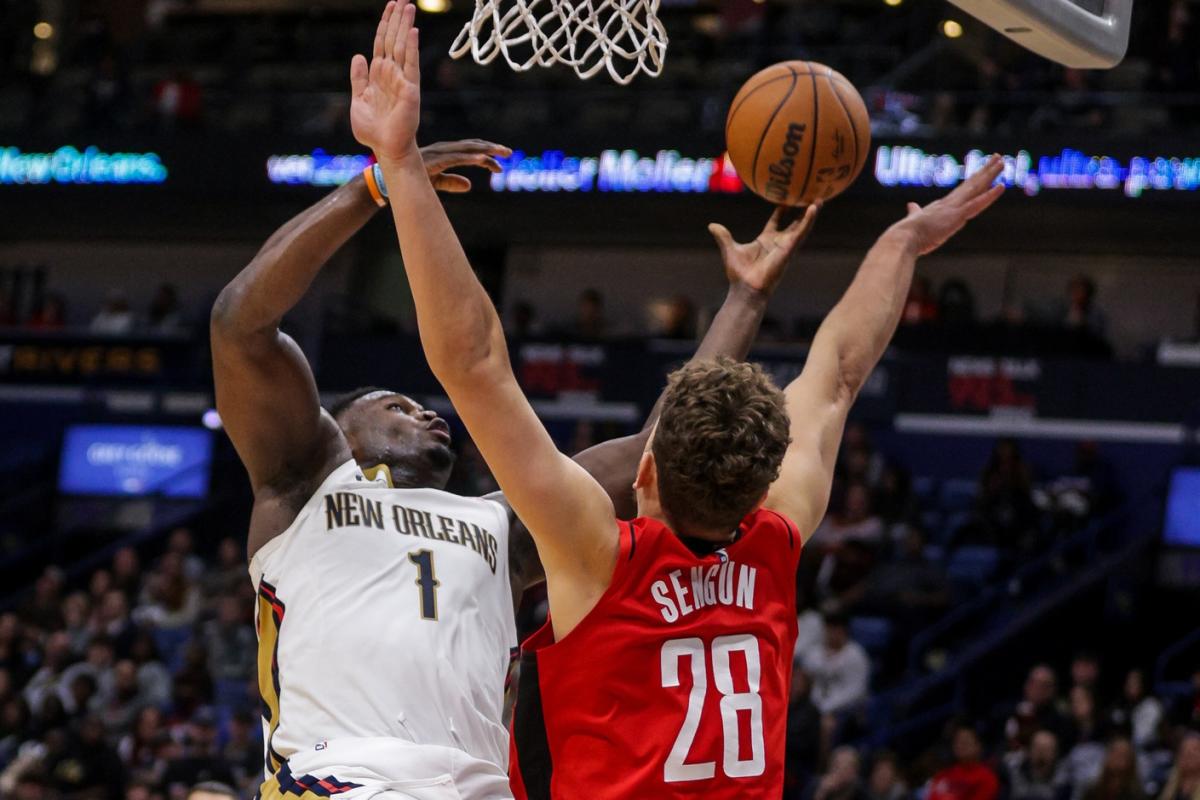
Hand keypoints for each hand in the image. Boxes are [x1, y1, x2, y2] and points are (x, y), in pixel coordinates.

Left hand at [351, 0, 421, 163]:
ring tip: (408, 6)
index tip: (390, 6)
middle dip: (397, 19)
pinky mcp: (410, 90)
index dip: (384, 24)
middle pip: (393, 40)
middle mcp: (392, 74)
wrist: (385, 149)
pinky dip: (411, 48)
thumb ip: (358, 78)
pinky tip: (412, 31)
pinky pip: (411, 65)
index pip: (382, 43)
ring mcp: (402, 80)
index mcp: (378, 75)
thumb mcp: (358, 100)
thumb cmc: (373, 131)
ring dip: (405, 26)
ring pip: (402, 47)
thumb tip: (359, 56)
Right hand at [420, 139, 511, 192]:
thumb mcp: (436, 181)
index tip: (500, 162)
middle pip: (472, 146)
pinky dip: (471, 158)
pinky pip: (457, 158)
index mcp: (445, 153)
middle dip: (491, 148)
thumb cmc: (411, 179)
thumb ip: (452, 182)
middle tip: (509, 152)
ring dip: (486, 151)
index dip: (485, 153)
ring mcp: (440, 153)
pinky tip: (484, 160)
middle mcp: (444, 149)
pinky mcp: (436, 160)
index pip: (470, 150)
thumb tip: (469, 185)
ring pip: (468, 150)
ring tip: (502, 154)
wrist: (389, 180)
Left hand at [708, 204, 819, 295]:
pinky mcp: (789, 249)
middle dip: (802, 211)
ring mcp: (786, 246)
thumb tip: (711, 225)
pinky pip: (801, 232)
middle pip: (794, 223)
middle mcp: (778, 243)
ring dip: (811, 213)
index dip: (781, 211)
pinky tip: (814, 208)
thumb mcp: (729, 249)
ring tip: (820, 199)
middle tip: (810, 196)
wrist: (746, 288)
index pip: (775, 222)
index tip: (785, 198)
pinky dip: (808, 220)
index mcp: (766, 241)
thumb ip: (723, 236)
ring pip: (802, 226)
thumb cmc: (739, 274)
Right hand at [894, 154, 1005, 255]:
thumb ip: (915, 212)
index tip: (984, 170)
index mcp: (942, 206)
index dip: (974, 180)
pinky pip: (977, 204)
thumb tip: (911, 206)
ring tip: (1002, 161)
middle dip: (986, 170)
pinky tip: (1001, 186)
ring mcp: (954, 208)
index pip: (963, 190)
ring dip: (990, 174)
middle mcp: (950, 203)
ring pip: (977, 188)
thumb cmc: (908, 234)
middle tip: (998, 157)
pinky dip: (990, 195)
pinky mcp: (957, 216)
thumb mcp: (914, 220)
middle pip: (972, 184)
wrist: (904, 237)